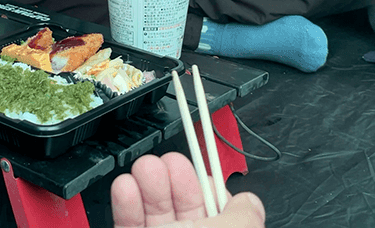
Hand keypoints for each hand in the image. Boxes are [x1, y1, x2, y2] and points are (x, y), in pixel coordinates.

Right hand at [111, 152, 265, 227]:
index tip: (198, 153)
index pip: (215, 202)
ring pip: (154, 206)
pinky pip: (127, 220)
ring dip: (148, 181)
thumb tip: (249, 201)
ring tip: (146, 167)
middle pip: (182, 198)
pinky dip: (125, 201)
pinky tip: (125, 185)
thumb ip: (245, 214)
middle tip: (168, 160)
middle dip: (174, 172)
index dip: (207, 178)